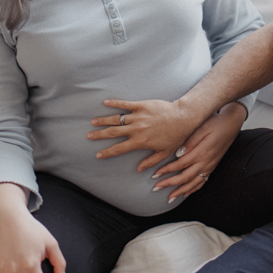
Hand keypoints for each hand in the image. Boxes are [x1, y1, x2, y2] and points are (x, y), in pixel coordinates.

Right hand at [88, 98, 202, 172]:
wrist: (183, 118)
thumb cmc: (175, 136)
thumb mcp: (164, 152)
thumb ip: (151, 161)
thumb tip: (140, 169)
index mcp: (140, 142)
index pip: (119, 149)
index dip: (107, 152)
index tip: (98, 154)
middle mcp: (136, 130)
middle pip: (113, 133)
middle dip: (99, 135)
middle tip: (89, 136)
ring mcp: (138, 116)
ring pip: (116, 119)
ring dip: (103, 120)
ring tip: (93, 121)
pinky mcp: (141, 105)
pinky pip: (125, 104)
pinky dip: (115, 103)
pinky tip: (105, 102)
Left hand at [150, 103, 244, 201]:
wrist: (231, 124)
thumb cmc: (215, 122)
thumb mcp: (202, 127)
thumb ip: (190, 140)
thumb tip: (178, 153)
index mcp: (201, 152)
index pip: (180, 164)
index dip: (167, 170)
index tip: (155, 174)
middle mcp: (206, 162)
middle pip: (185, 177)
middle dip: (170, 184)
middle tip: (156, 188)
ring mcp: (209, 166)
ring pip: (193, 183)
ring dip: (180, 191)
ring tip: (169, 198)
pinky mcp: (212, 167)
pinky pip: (202, 182)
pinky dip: (193, 189)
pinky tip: (185, 193)